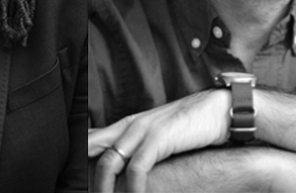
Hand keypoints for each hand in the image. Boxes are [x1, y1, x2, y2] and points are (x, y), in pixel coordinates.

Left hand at [87, 89, 230, 191]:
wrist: (219, 110)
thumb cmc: (191, 126)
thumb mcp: (158, 135)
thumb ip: (141, 148)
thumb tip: (129, 167)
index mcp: (127, 124)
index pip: (91, 139)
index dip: (78, 158)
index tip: (75, 182)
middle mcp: (129, 125)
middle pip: (91, 149)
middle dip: (87, 178)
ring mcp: (142, 130)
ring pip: (108, 162)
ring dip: (104, 188)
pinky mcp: (158, 138)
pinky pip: (137, 168)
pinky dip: (133, 189)